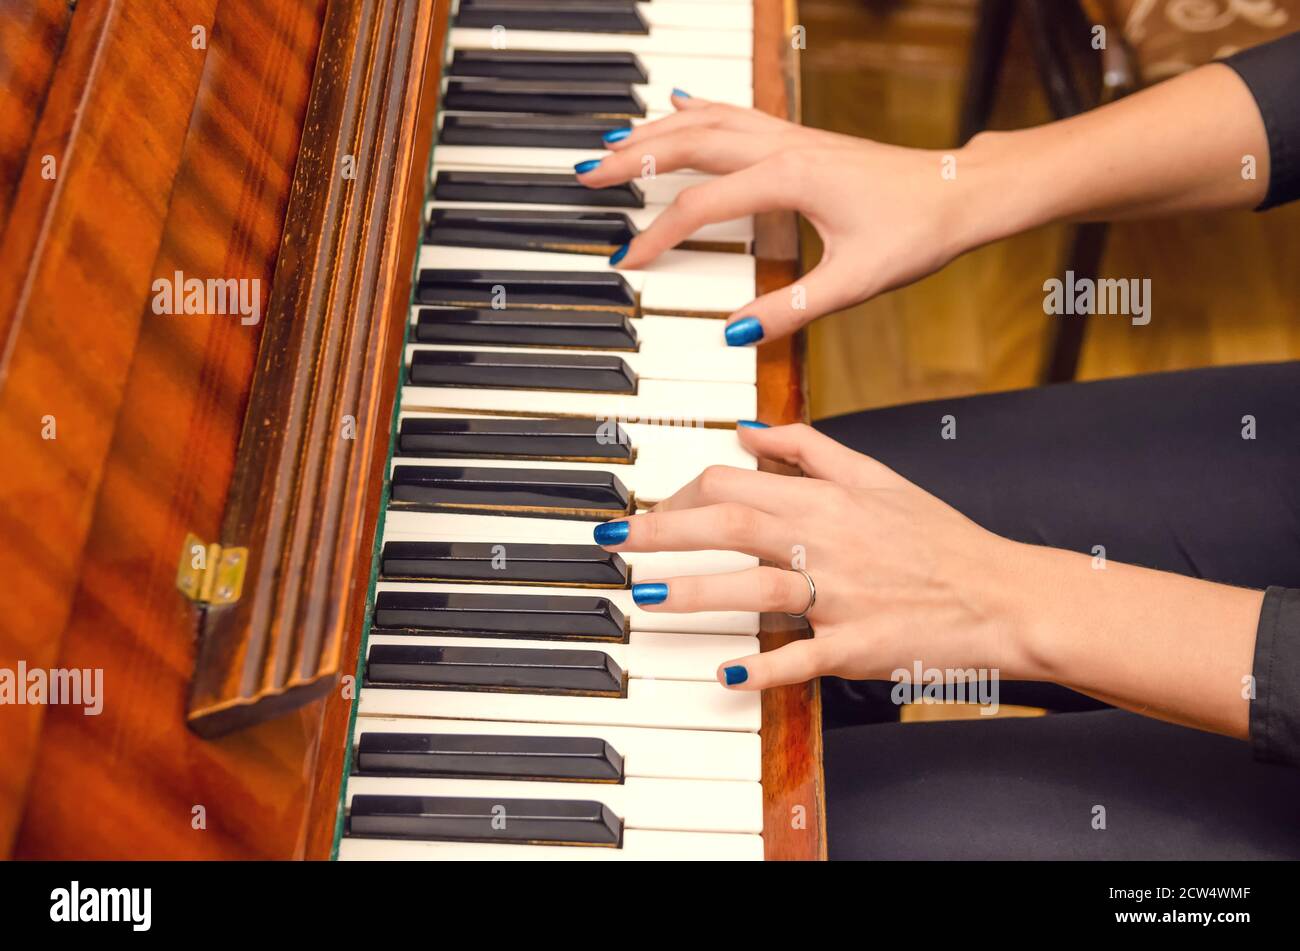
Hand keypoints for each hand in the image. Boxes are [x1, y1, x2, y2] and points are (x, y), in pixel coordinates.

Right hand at [577, 95, 993, 344]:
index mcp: (788, 178)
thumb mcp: (854, 282)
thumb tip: (735, 332)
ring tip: (614, 143)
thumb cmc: (918, 229)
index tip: (628, 261)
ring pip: (708, 120)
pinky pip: (735, 113)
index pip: (700, 206)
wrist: (963, 192)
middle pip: (689, 143)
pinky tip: (679, 102)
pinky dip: (698, 109)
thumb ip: (789, 310)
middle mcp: (783, 147)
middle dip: (633, 158)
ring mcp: (791, 136)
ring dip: (657, 129)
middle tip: (587, 175)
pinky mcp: (801, 138)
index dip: (658, 235)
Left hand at [592, 424, 1036, 689]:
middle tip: (614, 540)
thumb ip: (808, 446)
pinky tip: (726, 672)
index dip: (683, 493)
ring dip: (695, 592)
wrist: (999, 594)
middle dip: (663, 531)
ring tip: (643, 598)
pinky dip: (766, 667)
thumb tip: (747, 430)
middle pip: (731, 527)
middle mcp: (826, 544)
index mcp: (825, 500)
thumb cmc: (936, 537)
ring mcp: (840, 598)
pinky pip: (804, 658)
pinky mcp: (856, 647)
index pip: (736, 483)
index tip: (654, 508)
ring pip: (756, 589)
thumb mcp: (876, 475)